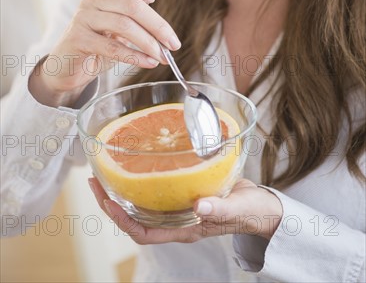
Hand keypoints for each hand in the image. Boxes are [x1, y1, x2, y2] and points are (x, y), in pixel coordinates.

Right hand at [29, 0, 180, 106]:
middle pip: (132, 5)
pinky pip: (112, 47)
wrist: (70, 67)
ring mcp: (83, 18)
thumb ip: (135, 2)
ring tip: (163, 57)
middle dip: (158, 26)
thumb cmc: (99, 43)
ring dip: (149, 44)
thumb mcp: (120, 22)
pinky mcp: (78, 39)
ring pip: (124, 25)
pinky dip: (135, 57)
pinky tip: (149, 63)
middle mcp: (93, 0)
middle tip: (174, 44)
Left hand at [88, 177, 282, 243]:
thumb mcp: (237, 209)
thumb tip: (199, 208)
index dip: (123, 221)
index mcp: (185, 229)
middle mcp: (176, 221)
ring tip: (106, 173)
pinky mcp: (184, 194)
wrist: (260, 205)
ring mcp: (179, 209)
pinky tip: (137, 165)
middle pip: (135, 218)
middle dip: (112, 203)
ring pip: (142, 205)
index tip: (108, 203)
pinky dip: (142, 180)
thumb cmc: (250, 211)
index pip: (145, 233)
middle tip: (95, 181)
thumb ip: (219, 209)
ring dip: (122, 191)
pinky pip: (156, 191)